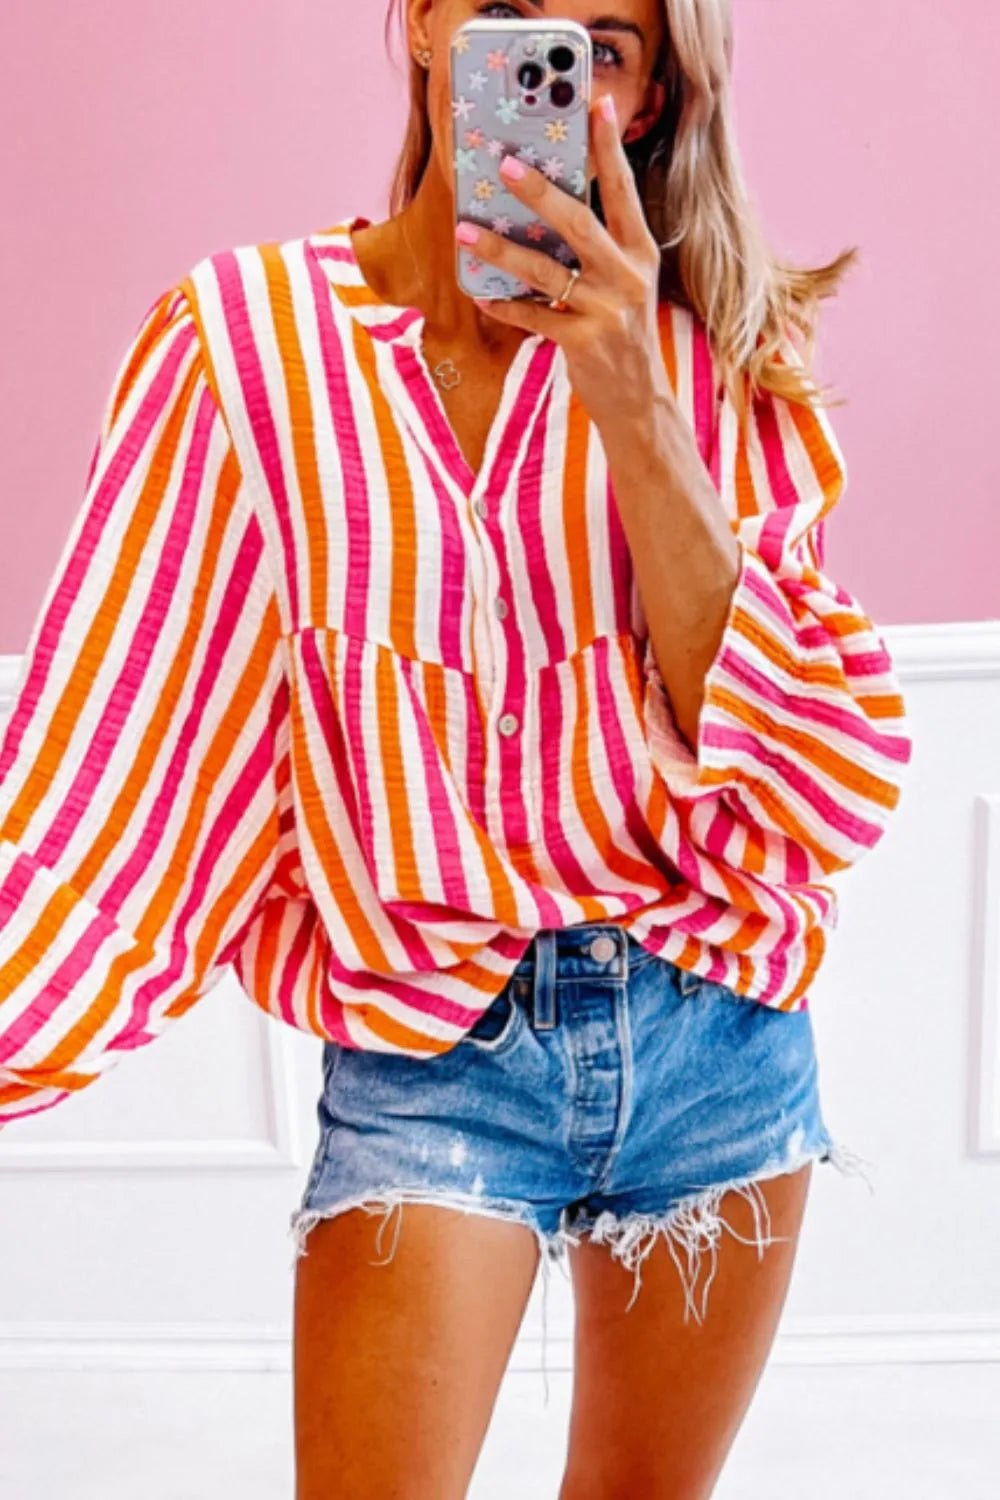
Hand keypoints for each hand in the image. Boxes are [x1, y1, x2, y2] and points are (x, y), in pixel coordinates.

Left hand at [455, 92, 671, 433]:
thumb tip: (545, 210)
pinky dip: (504, 304)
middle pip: (578, 222)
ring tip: (466, 231)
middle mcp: (627, 276)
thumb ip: (598, 249)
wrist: (639, 400)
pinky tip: (481, 293)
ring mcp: (607, 310)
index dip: (609, 148)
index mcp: (640, 252)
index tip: (595, 105)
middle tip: (506, 164)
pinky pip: (533, 316)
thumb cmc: (623, 334)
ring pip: (544, 271)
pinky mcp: (585, 342)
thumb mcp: (625, 284)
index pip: (624, 190)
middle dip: (540, 191)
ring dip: (500, 249)